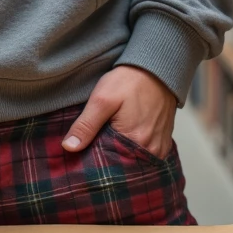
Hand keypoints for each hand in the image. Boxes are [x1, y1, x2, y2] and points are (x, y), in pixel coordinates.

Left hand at [62, 64, 176, 159]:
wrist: (157, 67)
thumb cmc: (129, 81)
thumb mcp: (102, 99)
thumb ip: (85, 125)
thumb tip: (68, 148)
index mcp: (136, 142)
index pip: (110, 164)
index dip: (96, 160)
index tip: (85, 156)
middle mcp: (151, 151)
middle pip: (124, 165)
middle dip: (110, 160)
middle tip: (96, 148)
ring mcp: (160, 148)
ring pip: (135, 161)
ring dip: (123, 156)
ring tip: (110, 144)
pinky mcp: (164, 142)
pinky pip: (146, 155)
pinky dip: (135, 151)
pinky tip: (125, 140)